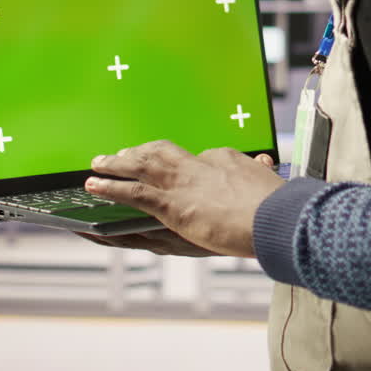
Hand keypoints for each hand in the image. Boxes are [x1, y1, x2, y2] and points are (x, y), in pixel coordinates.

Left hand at [85, 142, 283, 257]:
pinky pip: (133, 192)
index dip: (179, 164)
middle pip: (159, 153)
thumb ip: (260, 172)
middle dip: (137, 154)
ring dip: (116, 166)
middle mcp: (198, 164)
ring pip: (140, 167)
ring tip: (96, 166)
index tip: (172, 171)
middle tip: (119, 155)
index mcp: (222, 158)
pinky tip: (94, 187)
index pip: (195, 158)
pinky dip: (111, 188)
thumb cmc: (275, 205)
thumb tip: (264, 163)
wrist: (274, 217)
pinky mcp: (172, 205)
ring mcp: (182, 184)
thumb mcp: (268, 182)